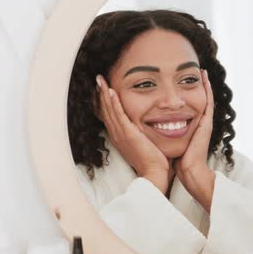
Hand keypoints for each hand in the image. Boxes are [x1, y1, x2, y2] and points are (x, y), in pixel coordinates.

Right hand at [96, 75, 173, 193]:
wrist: (154, 173)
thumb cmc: (153, 161)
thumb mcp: (144, 143)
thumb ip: (142, 133)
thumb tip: (147, 125)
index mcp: (120, 136)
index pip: (109, 115)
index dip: (105, 101)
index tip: (103, 88)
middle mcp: (116, 134)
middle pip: (105, 110)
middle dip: (101, 94)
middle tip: (98, 79)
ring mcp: (121, 134)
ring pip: (109, 110)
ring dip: (104, 94)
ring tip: (100, 80)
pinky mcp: (128, 134)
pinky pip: (119, 115)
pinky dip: (114, 103)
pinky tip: (111, 92)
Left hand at [174, 70, 215, 211]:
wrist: (188, 171)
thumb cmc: (176, 160)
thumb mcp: (168, 142)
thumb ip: (163, 134)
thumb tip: (148, 128)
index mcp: (189, 126)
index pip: (188, 106)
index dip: (186, 93)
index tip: (180, 80)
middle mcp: (198, 122)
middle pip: (198, 99)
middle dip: (197, 85)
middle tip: (195, 70)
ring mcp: (204, 121)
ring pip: (205, 98)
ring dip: (205, 83)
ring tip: (202, 69)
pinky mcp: (207, 122)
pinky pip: (209, 101)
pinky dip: (208, 89)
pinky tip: (205, 77)